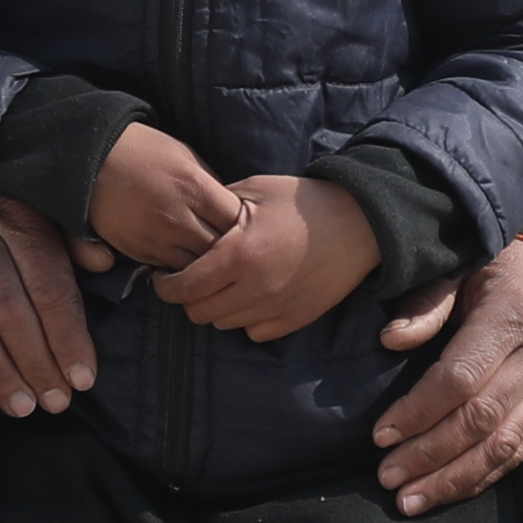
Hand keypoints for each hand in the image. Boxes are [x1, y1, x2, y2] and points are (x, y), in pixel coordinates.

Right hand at [0, 193, 99, 418]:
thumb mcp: (36, 207)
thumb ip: (70, 237)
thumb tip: (104, 261)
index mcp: (19, 219)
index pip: (49, 286)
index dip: (68, 335)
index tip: (82, 378)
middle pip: (13, 307)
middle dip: (38, 361)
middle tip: (55, 403)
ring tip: (20, 404)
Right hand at [82, 124, 240, 271]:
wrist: (92, 159)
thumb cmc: (145, 151)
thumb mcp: (186, 156)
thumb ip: (211, 185)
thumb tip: (231, 210)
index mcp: (195, 188)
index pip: (236, 220)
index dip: (245, 224)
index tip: (245, 224)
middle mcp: (178, 217)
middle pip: (220, 250)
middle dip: (230, 250)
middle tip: (233, 248)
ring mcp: (157, 238)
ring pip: (196, 268)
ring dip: (205, 265)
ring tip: (209, 258)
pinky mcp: (138, 251)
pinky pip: (170, 270)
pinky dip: (181, 268)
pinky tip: (185, 259)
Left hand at [157, 174, 379, 342]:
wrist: (359, 222)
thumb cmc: (303, 201)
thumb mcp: (255, 190)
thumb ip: (216, 207)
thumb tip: (185, 221)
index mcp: (239, 255)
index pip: (184, 288)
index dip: (165, 286)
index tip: (163, 277)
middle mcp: (256, 288)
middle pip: (200, 313)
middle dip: (189, 298)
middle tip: (192, 279)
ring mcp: (277, 307)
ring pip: (225, 325)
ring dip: (217, 308)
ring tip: (223, 285)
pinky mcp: (296, 318)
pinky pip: (255, 332)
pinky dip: (246, 319)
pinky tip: (251, 296)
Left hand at [371, 237, 522, 515]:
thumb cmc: (497, 266)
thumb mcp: (461, 267)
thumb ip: (427, 302)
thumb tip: (389, 340)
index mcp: (512, 317)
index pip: (462, 378)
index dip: (420, 410)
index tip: (381, 435)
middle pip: (481, 419)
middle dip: (430, 454)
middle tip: (387, 477)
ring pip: (503, 446)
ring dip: (453, 479)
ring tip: (409, 500)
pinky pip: (517, 452)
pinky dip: (480, 477)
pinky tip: (445, 492)